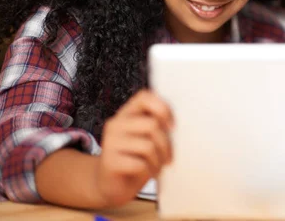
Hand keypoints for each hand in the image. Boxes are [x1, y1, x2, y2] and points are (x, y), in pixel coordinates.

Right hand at [94, 90, 173, 206]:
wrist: (113, 187)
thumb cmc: (138, 159)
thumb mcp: (147, 139)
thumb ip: (157, 126)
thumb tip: (176, 124)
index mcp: (126, 114)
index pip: (144, 97)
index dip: (162, 108)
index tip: (172, 126)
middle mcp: (115, 124)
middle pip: (152, 125)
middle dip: (166, 144)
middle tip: (168, 158)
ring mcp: (110, 143)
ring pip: (148, 146)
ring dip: (158, 160)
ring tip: (156, 166)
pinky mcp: (109, 162)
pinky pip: (140, 164)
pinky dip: (148, 171)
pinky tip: (146, 174)